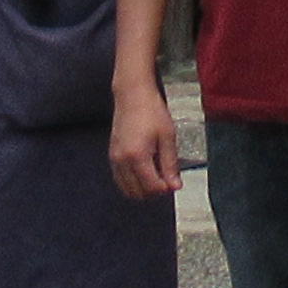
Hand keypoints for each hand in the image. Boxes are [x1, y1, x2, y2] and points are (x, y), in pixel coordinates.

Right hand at [109, 77, 183, 200]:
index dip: (165, 189)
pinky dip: (132, 182)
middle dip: (154, 191)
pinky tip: (144, 172)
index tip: (174, 183)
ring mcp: (114, 159)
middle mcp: (122, 161)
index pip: (151, 187)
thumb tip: (175, 186)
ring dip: (142, 189)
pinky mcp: (112, 156)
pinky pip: (120, 180)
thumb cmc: (152, 111)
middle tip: (166, 179)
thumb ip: (170, 165)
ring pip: (127, 189)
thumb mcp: (167, 137)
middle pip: (137, 192)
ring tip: (156, 175)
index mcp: (137, 156)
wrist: (132, 95)